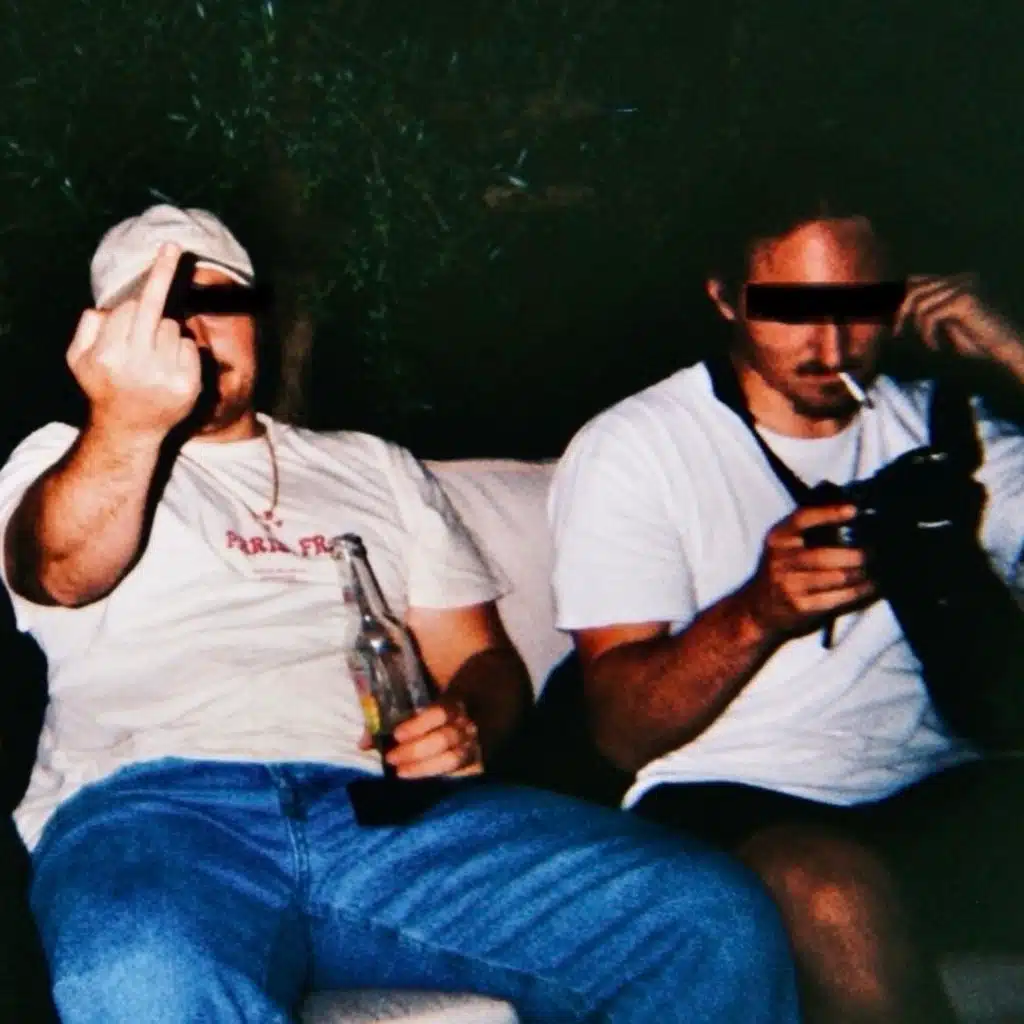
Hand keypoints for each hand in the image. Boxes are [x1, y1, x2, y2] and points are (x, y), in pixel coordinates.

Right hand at [66, 243, 201, 439]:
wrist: (129, 429)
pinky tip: (169, 369)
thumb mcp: (78, 358)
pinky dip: (182, 351)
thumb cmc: (102, 386)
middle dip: (162, 277)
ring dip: (164, 334)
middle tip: (173, 246)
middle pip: (153, 312)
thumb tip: (109, 305)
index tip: (167, 248)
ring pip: (173, 328)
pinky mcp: (188, 385)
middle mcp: (137, 364)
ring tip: (151, 358)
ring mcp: (165, 376)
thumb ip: (87, 328)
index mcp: (109, 354)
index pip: (130, 308)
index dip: (138, 295)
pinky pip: (189, 347)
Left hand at [359, 697, 483, 778]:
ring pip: (455, 759)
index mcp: (461, 698)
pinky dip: (441, 775)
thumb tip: (362, 743)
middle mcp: (473, 720)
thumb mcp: (433, 690)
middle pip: (445, 739)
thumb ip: (399, 713)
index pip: (441, 712)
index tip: (397, 734)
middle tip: (392, 758)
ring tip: (402, 772)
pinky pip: (463, 771)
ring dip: (425, 768)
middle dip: (416, 751)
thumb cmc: (458, 688)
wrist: (500, 688)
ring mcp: (482, 741)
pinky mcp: (486, 757)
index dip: (419, 725)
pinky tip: (424, 776)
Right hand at [740, 504, 877, 639]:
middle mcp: (780, 561)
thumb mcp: (784, 546)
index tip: (853, 510)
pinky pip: (837, 597)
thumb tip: (850, 514)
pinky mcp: (800, 606)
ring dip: (861, 573)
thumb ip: (808, 530)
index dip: (828, 513)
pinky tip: (869, 585)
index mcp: (777, 539)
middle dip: (856, 554)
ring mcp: (789, 585)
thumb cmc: (780, 570)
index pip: (802, 519)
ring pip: (835, 577)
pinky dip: (858, 590)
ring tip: (876, 568)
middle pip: (824, 555)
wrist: (757, 608)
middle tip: (875, 551)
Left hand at [896, 274, 1023, 370]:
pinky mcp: (964, 299)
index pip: (916, 280)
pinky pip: (930, 316)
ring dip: (918, 328)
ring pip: (919, 304)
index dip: (900, 300)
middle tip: (897, 333)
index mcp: (956, 279)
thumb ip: (928, 311)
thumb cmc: (977, 340)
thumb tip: (896, 309)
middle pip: (913, 289)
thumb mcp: (946, 322)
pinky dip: (928, 334)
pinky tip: (936, 346)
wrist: (1003, 347)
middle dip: (900, 313)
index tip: (893, 323)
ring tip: (929, 343)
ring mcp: (963, 286)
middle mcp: (960, 278)